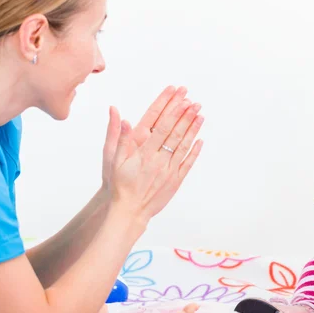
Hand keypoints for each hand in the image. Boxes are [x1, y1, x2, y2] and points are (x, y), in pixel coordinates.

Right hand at [110, 88, 203, 219]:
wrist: (130, 210)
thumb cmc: (120, 185)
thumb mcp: (113, 160)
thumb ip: (119, 138)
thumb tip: (123, 118)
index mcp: (144, 154)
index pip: (162, 129)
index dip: (173, 114)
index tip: (181, 102)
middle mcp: (159, 161)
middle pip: (175, 135)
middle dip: (186, 117)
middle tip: (195, 103)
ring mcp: (169, 171)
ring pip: (184, 147)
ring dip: (193, 130)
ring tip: (200, 115)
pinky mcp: (175, 181)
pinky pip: (187, 164)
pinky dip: (194, 152)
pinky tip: (200, 140)